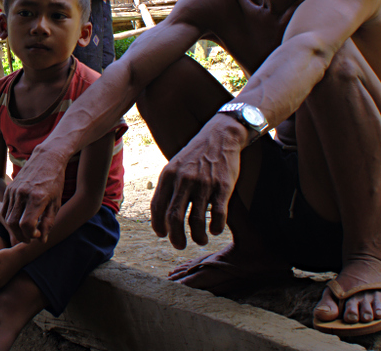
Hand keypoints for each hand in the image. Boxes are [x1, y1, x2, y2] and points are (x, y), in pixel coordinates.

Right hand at [1, 150, 64, 242]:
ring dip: (15, 228)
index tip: (37, 236)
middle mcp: (23, 194)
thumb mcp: (56, 203)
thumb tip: (41, 240)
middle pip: (13, 223)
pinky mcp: (9, 188)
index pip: (26, 225)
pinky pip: (5, 209)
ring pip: (7, 217)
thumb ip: (48, 222)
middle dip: (20, 235)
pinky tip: (19, 220)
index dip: (31, 235)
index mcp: (37, 198)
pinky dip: (10, 218)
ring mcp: (14, 190)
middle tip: (29, 239)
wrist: (46, 158)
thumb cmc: (55, 182)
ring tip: (25, 232)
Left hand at [150, 116, 246, 248]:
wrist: (220, 135)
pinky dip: (216, 228)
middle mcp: (184, 180)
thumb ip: (168, 186)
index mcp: (168, 174)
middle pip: (174, 217)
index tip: (162, 234)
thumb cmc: (196, 155)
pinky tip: (215, 231)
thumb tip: (161, 215)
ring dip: (197, 237)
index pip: (157, 206)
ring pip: (196, 221)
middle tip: (179, 245)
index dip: (158, 224)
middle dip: (176, 237)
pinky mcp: (223, 187)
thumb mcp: (175, 165)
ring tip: (200, 241)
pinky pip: (218, 215)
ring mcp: (204, 184)